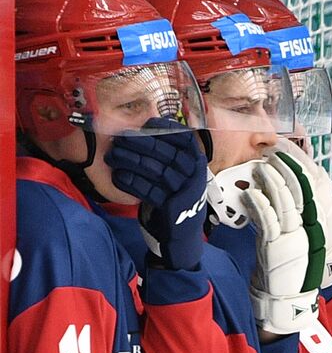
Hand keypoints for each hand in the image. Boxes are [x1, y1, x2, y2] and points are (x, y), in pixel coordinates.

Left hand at [106, 119, 209, 269]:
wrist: (184, 229)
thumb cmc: (176, 194)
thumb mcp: (181, 172)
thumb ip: (170, 152)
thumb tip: (148, 125)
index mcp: (197, 163)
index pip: (185, 139)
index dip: (166, 129)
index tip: (148, 123)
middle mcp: (193, 175)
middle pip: (166, 153)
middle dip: (141, 143)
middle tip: (120, 139)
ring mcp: (184, 191)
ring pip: (156, 170)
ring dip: (132, 161)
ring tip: (113, 156)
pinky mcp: (172, 206)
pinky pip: (149, 191)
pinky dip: (132, 183)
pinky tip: (119, 176)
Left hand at [243, 153, 326, 334]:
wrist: (286, 296)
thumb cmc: (285, 266)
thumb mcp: (288, 236)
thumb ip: (282, 216)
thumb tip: (267, 194)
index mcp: (314, 222)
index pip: (310, 187)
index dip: (300, 168)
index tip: (287, 152)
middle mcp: (308, 226)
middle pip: (300, 190)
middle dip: (287, 169)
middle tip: (275, 152)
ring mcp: (294, 235)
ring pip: (285, 202)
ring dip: (272, 183)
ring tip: (262, 167)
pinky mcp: (278, 246)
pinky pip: (268, 220)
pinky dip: (260, 205)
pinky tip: (252, 193)